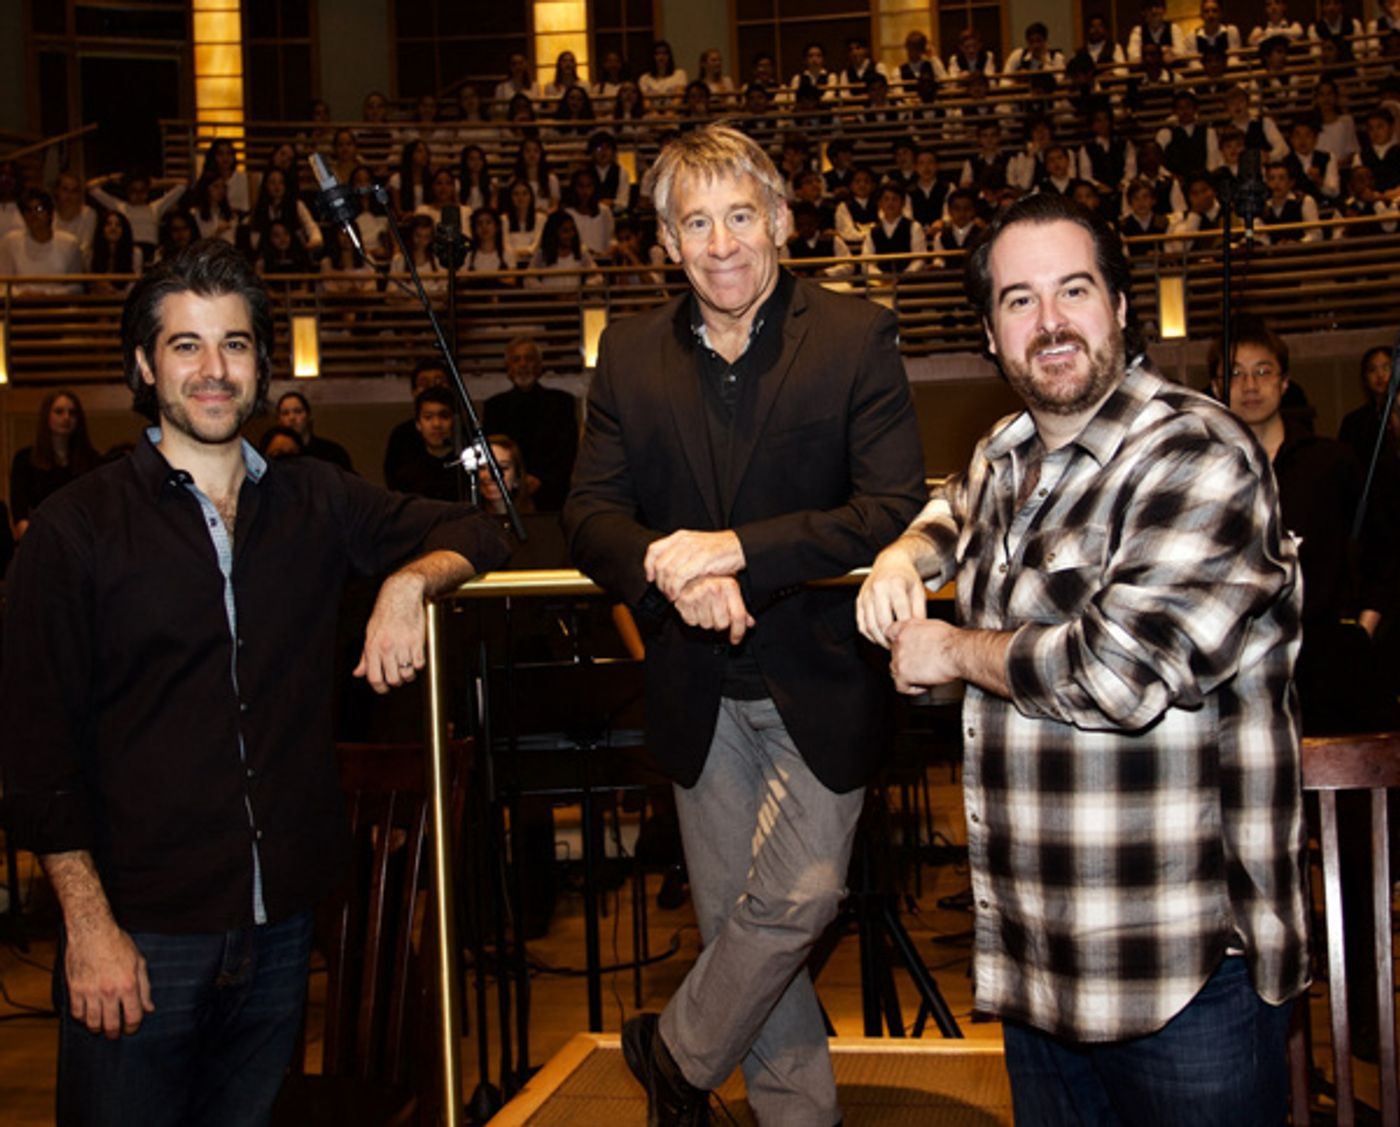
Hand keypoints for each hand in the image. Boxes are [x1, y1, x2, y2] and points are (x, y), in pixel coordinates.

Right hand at [64, 923, 152, 1037]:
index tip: (131, 1029)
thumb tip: (149, 1008)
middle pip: (112, 1025)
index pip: (133, 1016)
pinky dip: (82, 1018)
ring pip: (92, 1023)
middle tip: (115, 1033)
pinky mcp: (75, 989)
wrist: (92, 931)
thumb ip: (145, 987)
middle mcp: (109, 991)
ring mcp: (90, 991)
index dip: (133, 1027)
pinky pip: (76, 1013)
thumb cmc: (118, 943)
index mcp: (128, 984)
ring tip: (101, 1028)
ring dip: (98, 1029)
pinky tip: (87, 1015)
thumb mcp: (139, 962)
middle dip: (115, 1033)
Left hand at [354, 571, 427, 693]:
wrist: (402, 595)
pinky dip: (418, 666)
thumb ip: (364, 657)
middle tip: (397, 677)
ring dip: (408, 675)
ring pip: (407, 674)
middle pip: (392, 679)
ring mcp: (402, 645)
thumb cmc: (385, 612)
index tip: (384, 688)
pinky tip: (415, 659)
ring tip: (407, 669)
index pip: (374, 677)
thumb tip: (358, 672)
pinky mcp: (417, 642)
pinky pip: (419, 664)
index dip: (379, 688)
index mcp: (373, 647)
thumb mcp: (370, 634)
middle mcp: (387, 648)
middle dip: (396, 682)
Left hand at [644, 530, 745, 600]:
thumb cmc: (717, 552)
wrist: (738, 548)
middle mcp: (684, 541)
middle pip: (659, 564)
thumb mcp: (694, 547)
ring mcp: (693, 550)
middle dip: (659, 582)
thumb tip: (660, 570)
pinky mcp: (702, 560)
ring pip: (668, 572)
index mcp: (680, 537)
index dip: (648, 566)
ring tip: (672, 596)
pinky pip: (680, 577)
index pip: (654, 550)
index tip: (651, 578)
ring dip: (667, 588)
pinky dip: (676, 589)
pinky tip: (679, 595)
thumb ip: (677, 555)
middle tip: (664, 593)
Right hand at [673, 576, 754, 644]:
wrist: (687, 569)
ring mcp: (698, 595)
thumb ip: (740, 607)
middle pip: (722, 624)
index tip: (736, 639)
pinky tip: (695, 607)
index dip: (738, 632)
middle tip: (717, 615)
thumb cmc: (711, 578)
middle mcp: (714, 589)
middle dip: (721, 624)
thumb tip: (749, 623)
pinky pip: (692, 622)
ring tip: (705, 608)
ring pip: (707, 625)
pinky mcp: (683, 600)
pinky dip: (694, 618)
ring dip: (707, 621)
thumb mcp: (730, 588)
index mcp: (729, 585)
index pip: (738, 616)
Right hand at [856, 540, 927, 647]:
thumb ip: (920, 611)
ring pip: (870, 626)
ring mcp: (866, 595)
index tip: (912, 639)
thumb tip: (920, 631)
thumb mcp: (918, 590)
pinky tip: (880, 638)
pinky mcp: (859, 601)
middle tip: (901, 646)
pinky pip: (862, 624)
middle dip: (892, 638)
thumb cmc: (906, 577)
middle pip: (883, 622)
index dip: (907, 629)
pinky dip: (870, 635)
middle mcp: (877, 589)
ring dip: (880, 639)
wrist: (891, 563)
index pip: (901, 613)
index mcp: (895, 584)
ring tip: (891, 644)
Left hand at [887, 618, 962, 693]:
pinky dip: (914, 689)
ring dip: (909, 676)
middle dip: (907, 662)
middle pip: (894, 655)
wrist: (958, 652)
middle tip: (922, 666)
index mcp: (906, 627)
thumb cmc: (953, 640)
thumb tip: (923, 639)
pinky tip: (926, 685)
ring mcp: (899, 658)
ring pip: (895, 671)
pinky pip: (902, 687)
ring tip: (926, 676)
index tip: (907, 650)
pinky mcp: (903, 674)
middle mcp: (899, 641)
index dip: (898, 644)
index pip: (890, 634)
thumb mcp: (933, 627)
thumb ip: (921, 632)